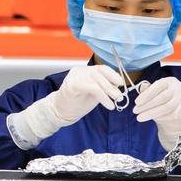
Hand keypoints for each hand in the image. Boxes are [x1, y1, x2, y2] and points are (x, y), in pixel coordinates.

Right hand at [8, 65, 123, 147]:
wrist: (60, 112)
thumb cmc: (77, 103)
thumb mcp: (94, 93)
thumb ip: (103, 87)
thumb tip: (118, 85)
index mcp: (85, 71)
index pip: (102, 68)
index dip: (113, 75)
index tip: (121, 83)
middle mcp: (80, 71)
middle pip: (101, 74)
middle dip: (112, 86)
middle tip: (119, 97)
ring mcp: (75, 77)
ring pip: (98, 81)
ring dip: (109, 92)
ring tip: (115, 101)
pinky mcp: (72, 85)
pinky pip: (93, 88)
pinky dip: (103, 97)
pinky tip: (108, 105)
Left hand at [133, 77, 180, 147]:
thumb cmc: (165, 100)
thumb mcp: (157, 93)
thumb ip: (149, 90)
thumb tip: (142, 86)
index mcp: (171, 81)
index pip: (158, 86)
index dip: (147, 94)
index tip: (136, 102)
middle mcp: (179, 89)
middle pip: (162, 97)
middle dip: (147, 105)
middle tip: (135, 110)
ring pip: (166, 108)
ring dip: (151, 113)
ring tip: (139, 117)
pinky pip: (171, 116)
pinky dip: (159, 118)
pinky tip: (150, 118)